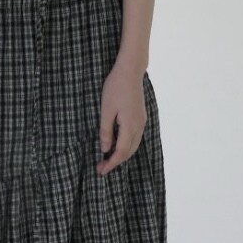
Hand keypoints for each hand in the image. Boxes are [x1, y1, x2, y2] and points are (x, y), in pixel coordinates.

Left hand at [96, 61, 146, 175]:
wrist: (130, 71)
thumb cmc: (115, 88)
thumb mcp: (106, 110)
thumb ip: (106, 131)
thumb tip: (105, 149)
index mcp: (130, 126)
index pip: (121, 152)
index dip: (111, 163)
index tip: (101, 170)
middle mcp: (139, 126)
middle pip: (129, 152)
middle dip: (116, 162)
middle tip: (101, 167)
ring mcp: (142, 121)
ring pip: (134, 145)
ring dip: (122, 155)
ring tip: (108, 159)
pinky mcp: (141, 117)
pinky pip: (135, 138)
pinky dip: (127, 146)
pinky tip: (118, 145)